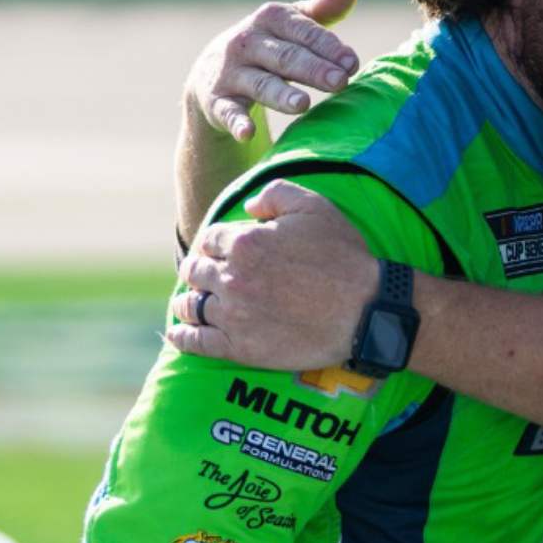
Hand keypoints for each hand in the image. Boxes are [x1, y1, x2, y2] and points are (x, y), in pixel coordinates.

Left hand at [167, 180, 377, 368]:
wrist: (365, 311)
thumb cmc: (344, 257)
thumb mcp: (316, 208)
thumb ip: (275, 194)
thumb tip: (247, 206)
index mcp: (246, 242)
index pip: (211, 239)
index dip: (215, 244)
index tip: (220, 251)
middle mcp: (233, 278)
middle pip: (196, 271)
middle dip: (199, 270)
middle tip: (204, 275)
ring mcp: (234, 315)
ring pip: (192, 306)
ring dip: (187, 301)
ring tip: (189, 303)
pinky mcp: (239, 347)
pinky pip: (196, 342)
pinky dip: (182, 336)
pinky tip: (177, 333)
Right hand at [185, 0, 361, 141]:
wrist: (211, 72)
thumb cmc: (269, 45)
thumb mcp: (292, 25)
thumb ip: (323, 10)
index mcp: (270, 19)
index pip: (303, 31)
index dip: (328, 46)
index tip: (352, 63)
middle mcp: (247, 42)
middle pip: (285, 57)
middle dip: (313, 69)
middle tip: (340, 82)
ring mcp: (230, 72)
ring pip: (260, 84)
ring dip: (280, 94)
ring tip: (303, 104)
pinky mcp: (217, 102)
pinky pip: (228, 112)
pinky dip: (237, 123)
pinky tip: (247, 134)